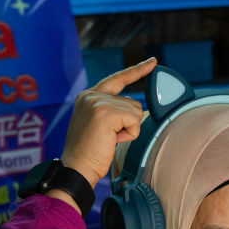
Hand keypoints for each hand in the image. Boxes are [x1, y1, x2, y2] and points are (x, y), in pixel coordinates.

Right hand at [61, 57, 157, 184]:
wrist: (76, 167)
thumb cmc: (90, 152)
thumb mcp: (99, 124)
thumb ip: (112, 110)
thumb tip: (134, 105)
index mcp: (89, 96)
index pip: (118, 79)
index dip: (137, 71)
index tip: (152, 62)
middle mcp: (92, 95)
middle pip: (133, 102)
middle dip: (128, 124)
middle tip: (108, 137)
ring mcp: (98, 101)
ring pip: (136, 112)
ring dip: (128, 130)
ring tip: (108, 139)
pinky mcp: (105, 112)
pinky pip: (135, 121)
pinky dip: (129, 134)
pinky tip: (112, 140)